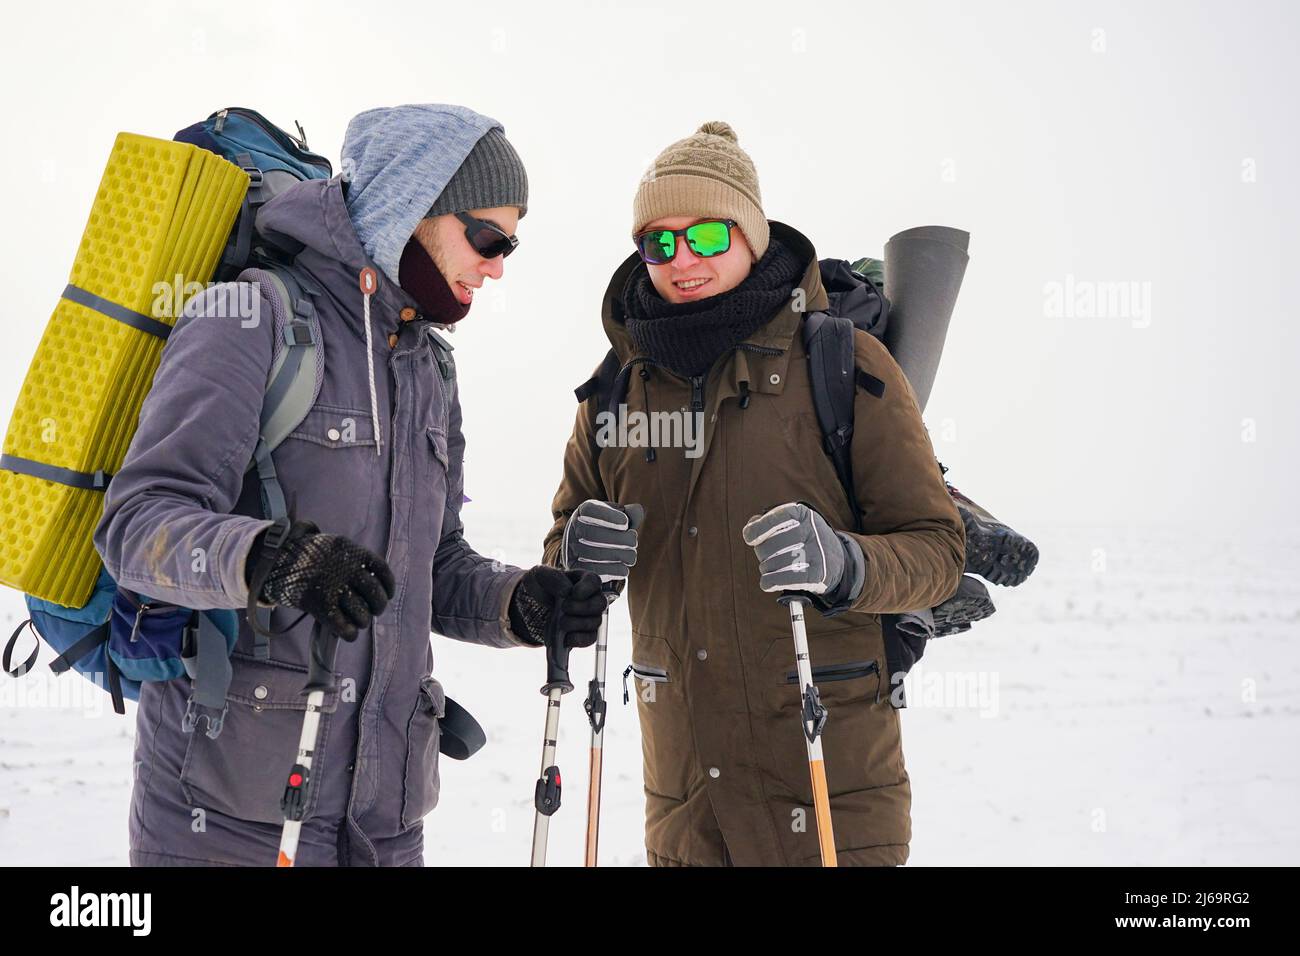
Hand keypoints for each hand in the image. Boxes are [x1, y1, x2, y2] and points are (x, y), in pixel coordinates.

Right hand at [250, 520, 395, 639]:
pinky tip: (348, 632)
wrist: (274, 559)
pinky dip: (349, 633)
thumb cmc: (306, 555)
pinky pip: (343, 627)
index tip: (388, 594)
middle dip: (378, 607)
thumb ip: (353, 559)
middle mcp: (346, 569)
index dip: (387, 586)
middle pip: (375, 595)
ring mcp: (333, 588)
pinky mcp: (320, 606)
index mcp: (351, 552)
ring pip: (362, 615)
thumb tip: (375, 581)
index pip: (382, 570)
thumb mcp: (333, 546)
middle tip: (373, 611)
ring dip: (363, 621)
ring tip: (358, 621)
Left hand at [509, 566, 605, 648]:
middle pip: (601, 603)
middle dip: (582, 607)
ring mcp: (589, 617)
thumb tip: (567, 591)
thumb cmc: (540, 586)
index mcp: (582, 580)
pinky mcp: (584, 633)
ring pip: (596, 622)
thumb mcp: (540, 575)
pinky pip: (590, 639)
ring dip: (577, 624)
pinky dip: (578, 639)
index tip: (574, 593)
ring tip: (561, 623)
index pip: (594, 581)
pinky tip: (566, 638)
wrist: (532, 607)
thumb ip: (554, 578)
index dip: (587, 588)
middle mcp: (591, 598)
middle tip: (564, 608)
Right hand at [563, 500, 643, 583]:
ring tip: (631, 556)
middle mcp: (573, 529)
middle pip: (594, 534)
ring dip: (620, 555)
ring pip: (596, 554)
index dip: (609, 516)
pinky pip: (595, 570)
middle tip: (634, 541)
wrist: (587, 551)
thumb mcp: (617, 519)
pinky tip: (624, 568)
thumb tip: (637, 511)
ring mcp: (572, 549)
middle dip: (619, 538)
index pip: (590, 510)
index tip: (625, 523)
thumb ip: (629, 514)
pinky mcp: (576, 568)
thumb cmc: (607, 530)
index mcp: (583, 512)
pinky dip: (613, 570)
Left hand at [741, 502, 857, 597]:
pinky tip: (768, 583)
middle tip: (771, 556)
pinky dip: (769, 582)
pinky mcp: (817, 575)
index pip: (772, 520)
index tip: (750, 538)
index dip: (756, 530)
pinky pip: (782, 579)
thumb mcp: (794, 522)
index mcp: (803, 514)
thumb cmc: (806, 540)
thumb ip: (770, 522)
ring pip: (771, 564)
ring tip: (775, 568)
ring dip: (767, 569)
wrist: (836, 560)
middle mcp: (811, 531)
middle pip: (768, 546)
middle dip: (763, 554)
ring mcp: (815, 553)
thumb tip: (751, 528)